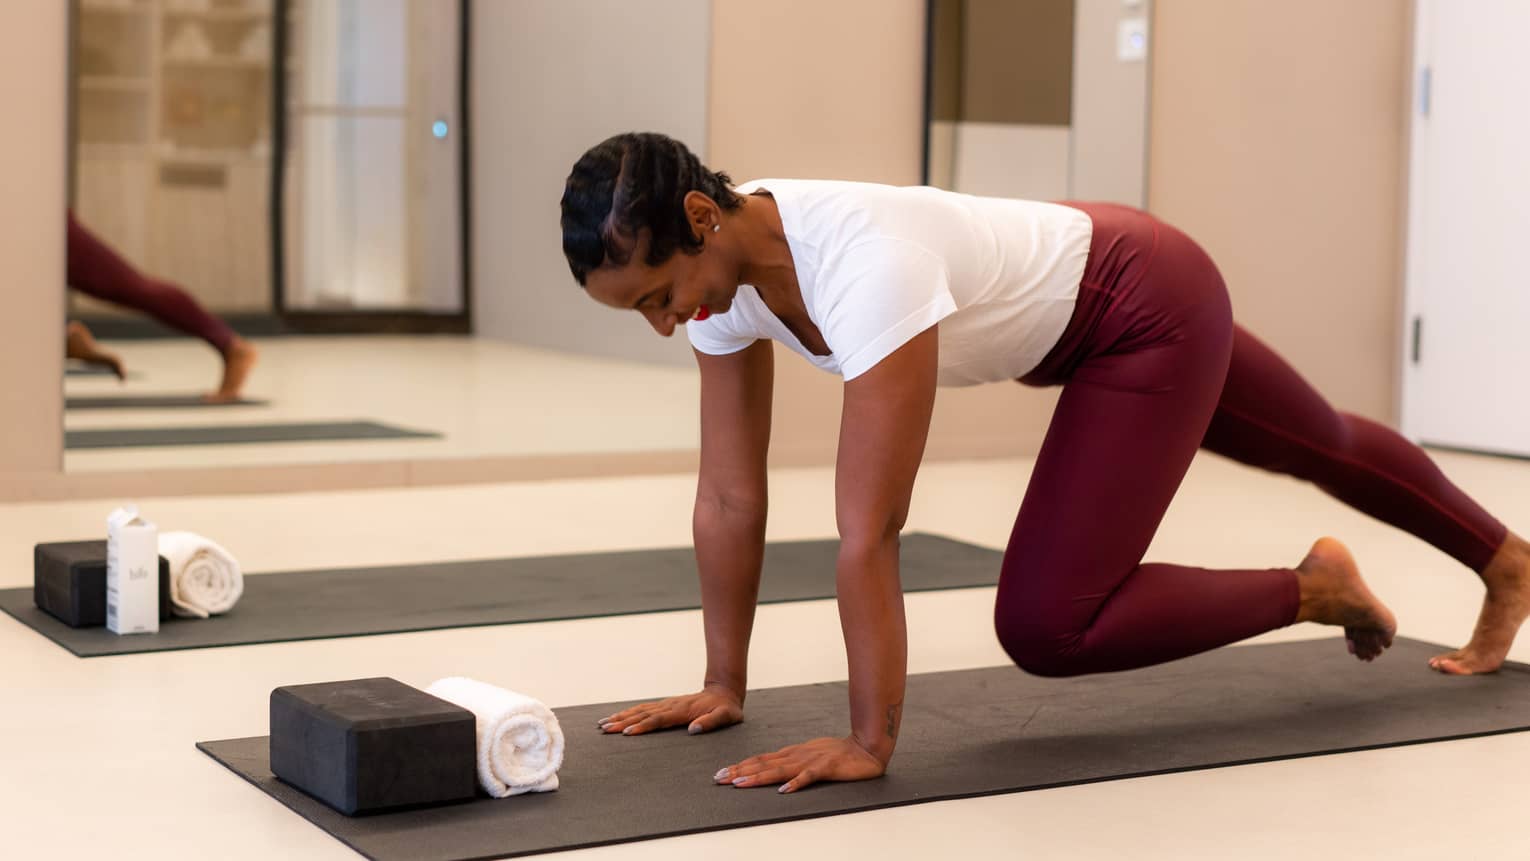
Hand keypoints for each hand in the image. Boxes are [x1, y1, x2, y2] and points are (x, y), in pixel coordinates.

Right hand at [598, 686, 742, 735]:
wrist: (724, 692)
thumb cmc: (726, 709)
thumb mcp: (726, 716)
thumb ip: (711, 722)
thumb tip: (693, 729)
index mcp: (683, 711)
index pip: (658, 719)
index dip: (642, 726)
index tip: (626, 732)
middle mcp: (671, 706)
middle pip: (643, 714)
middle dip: (622, 722)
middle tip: (605, 729)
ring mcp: (666, 704)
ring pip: (640, 710)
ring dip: (621, 717)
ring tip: (603, 724)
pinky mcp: (665, 705)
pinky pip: (643, 709)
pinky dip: (628, 713)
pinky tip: (617, 717)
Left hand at [714, 735, 885, 793]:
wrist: (866, 748)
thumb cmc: (837, 753)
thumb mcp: (808, 756)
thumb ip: (791, 763)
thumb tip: (771, 772)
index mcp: (792, 753)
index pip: (761, 760)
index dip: (740, 766)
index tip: (721, 774)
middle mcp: (796, 755)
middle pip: (764, 764)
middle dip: (740, 771)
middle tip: (719, 778)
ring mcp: (810, 761)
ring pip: (779, 770)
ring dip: (758, 777)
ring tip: (740, 783)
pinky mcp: (826, 768)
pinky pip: (809, 777)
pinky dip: (796, 784)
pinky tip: (784, 791)